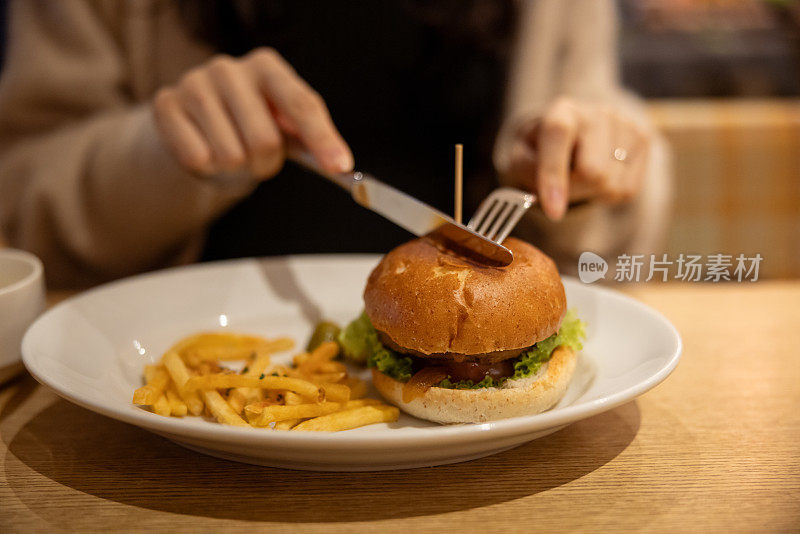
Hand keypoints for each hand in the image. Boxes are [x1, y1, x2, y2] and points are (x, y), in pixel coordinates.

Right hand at [152, 48, 352, 178]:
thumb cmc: (249, 125)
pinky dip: (207, 168)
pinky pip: (198, 159)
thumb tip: (340, 165)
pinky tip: (206, 151)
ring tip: (231, 153)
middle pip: (265, 140)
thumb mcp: (284, 126)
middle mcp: (229, 68)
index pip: (301, 104)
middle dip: (267, 164)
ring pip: (230, 155)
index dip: (322, 139)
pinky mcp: (166, 105)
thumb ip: (311, 139)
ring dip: (236, 168)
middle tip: (260, 160)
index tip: (340, 166)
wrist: (195, 126)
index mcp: (267, 66)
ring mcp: (194, 83)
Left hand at [500, 97, 650, 219]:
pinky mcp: (644, 140)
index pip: (558, 135)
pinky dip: (607, 194)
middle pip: (592, 172)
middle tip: (560, 186)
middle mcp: (598, 113)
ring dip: (590, 193)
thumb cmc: (541, 149)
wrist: (572, 134)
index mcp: (561, 111)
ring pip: (611, 185)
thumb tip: (552, 199)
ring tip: (580, 175)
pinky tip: (598, 176)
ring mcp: (626, 124)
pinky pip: (627, 189)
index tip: (553, 211)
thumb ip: (527, 172)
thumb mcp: (521, 157)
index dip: (554, 174)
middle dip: (572, 191)